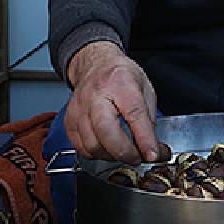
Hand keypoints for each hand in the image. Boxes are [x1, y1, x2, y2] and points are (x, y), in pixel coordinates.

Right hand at [65, 41, 160, 162]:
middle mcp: (95, 96)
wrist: (95, 65)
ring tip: (123, 151)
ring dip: (112, 156)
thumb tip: (152, 147)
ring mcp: (79, 110)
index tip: (153, 154)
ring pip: (92, 145)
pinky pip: (82, 148)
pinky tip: (107, 148)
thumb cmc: (120, 76)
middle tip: (138, 157)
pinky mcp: (70, 122)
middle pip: (106, 132)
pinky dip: (97, 154)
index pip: (134, 114)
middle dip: (125, 152)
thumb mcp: (145, 89)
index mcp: (120, 83)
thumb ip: (149, 118)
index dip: (145, 139)